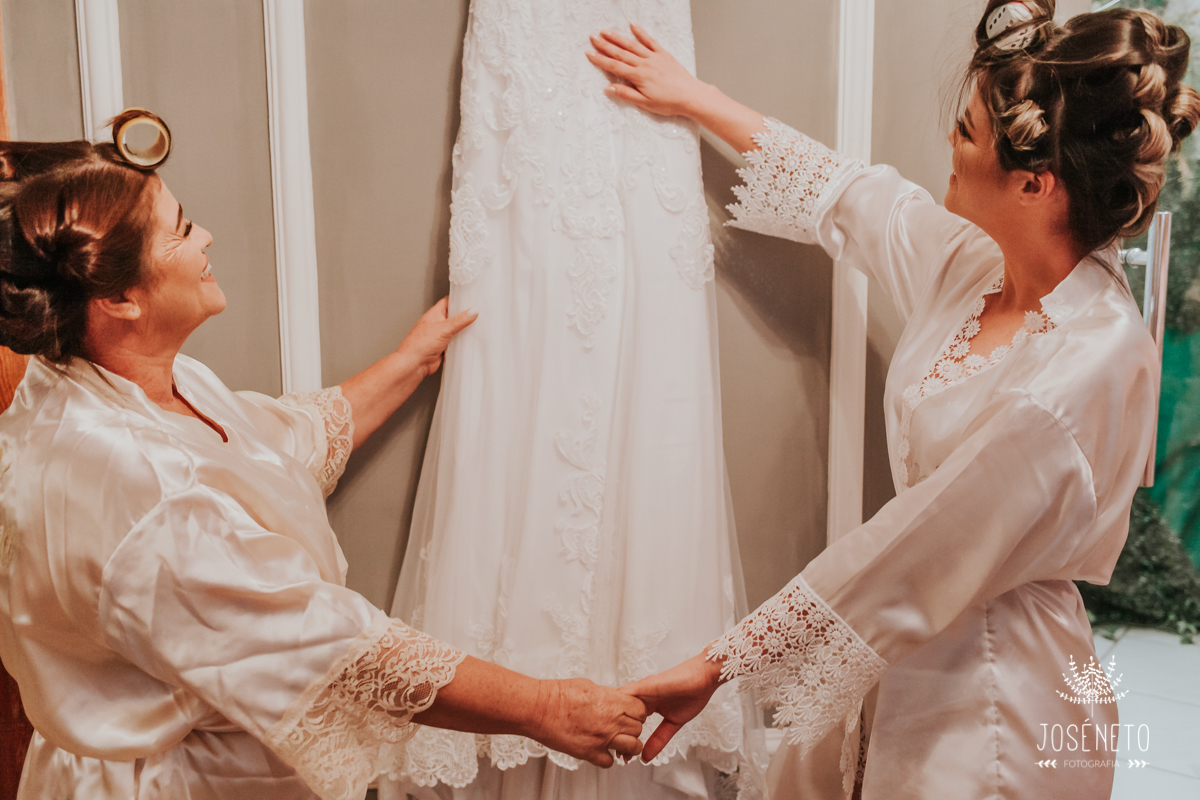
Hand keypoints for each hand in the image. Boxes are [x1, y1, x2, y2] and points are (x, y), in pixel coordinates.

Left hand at [397, 297, 476, 377]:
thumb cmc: (420, 344)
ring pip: (455, 329)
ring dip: (463, 330)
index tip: (471, 299)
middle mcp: (437, 323)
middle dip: (464, 315)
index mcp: (434, 314)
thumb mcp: (444, 328)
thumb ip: (460, 320)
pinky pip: (455, 342)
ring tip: (475, 327)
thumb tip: (472, 312)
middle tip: (476, 314)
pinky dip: (461, 341)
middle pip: (454, 316)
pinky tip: (467, 341)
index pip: (448, 301)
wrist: (414, 363)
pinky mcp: (443, 347)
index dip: (459, 299)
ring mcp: (440, 335)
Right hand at [526, 678, 646, 767]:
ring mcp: (602, 738)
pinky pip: (609, 762)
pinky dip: (607, 758)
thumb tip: (613, 697)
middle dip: (633, 727)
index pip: (641, 709)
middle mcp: (611, 721)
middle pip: (638, 728)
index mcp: (612, 701)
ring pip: (633, 747)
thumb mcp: (589, 686)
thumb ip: (606, 694)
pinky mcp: (589, 753)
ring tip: (618, 741)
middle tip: (623, 726)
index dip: (636, 711)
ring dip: (627, 745)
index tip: (630, 711)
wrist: (539, 708)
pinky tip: (600, 750)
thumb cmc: (558, 695)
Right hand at [586, 24, 710, 118]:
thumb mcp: (645, 103)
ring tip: (605, 31)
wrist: (690, 95)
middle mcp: (644, 64)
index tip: (589, 53)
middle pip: (620, 53)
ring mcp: (654, 57)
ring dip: (618, 37)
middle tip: (592, 37)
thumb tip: (608, 89)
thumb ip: (626, 94)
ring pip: (632, 45)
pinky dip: (640, 32)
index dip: (600, 59)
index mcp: (638, 76)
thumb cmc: (669, 102)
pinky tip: (632, 25)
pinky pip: (650, 40)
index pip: (614, 66)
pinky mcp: (663, 54)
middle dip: (605, 45)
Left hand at [619, 651, 723, 761]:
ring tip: (610, 739)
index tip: (621, 755)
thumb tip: (646, 757)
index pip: (629, 723)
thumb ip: (659, 739)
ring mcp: (642, 690)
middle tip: (613, 751)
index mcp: (646, 705)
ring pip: (619, 704)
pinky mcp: (645, 685)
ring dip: (614, 720)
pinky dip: (617, 705)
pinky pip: (626, 693)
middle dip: (615, 731)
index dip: (623, 737)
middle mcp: (641, 697)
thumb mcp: (673, 724)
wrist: (704, 678)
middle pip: (621, 715)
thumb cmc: (693, 695)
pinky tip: (612, 717)